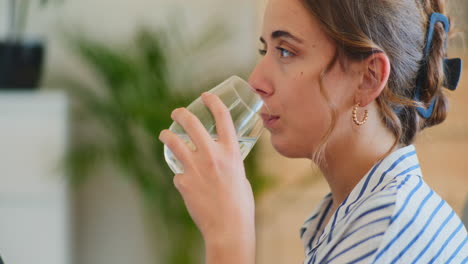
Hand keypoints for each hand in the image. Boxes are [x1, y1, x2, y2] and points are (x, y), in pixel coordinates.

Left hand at [158, 92, 255, 244]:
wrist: (228, 227)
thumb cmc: (240, 204)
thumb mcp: (241, 175)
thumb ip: (230, 163)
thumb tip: (222, 159)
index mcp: (231, 152)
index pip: (222, 118)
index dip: (213, 102)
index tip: (206, 96)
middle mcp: (212, 156)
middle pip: (191, 123)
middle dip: (181, 114)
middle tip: (176, 113)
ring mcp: (195, 168)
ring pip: (174, 142)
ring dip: (167, 135)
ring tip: (165, 134)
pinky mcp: (183, 182)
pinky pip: (178, 173)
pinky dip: (180, 174)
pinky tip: (185, 180)